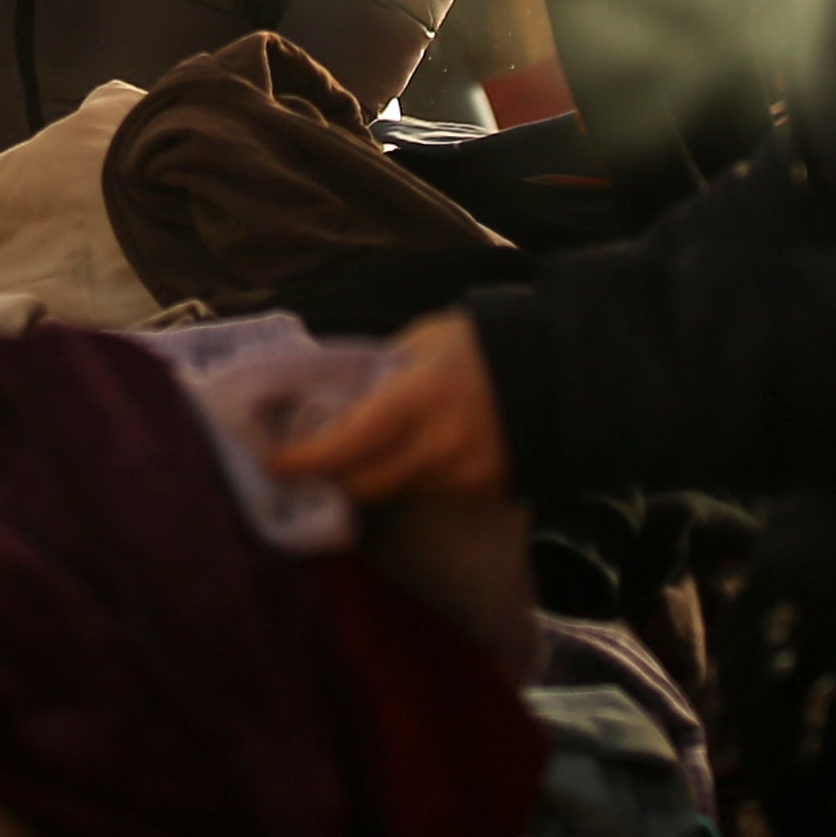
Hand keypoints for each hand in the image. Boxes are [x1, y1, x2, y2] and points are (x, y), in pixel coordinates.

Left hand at [268, 312, 508, 502]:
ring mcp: (464, 477)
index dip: (304, 460)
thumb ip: (376, 373)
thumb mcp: (421, 341)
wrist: (561, 372)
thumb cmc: (481, 345)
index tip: (274, 462)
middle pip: (363, 483)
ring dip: (376, 475)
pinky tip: (420, 451)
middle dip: (332, 475)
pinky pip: (431, 494)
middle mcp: (439, 447)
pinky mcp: (485, 495)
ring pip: (396, 491)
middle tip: (310, 461)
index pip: (346, 445)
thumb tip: (329, 402)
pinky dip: (414, 477)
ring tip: (373, 447)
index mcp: (418, 398)